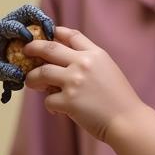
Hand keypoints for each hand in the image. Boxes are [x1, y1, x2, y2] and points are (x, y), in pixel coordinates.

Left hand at [0, 4, 54, 102]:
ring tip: (54, 37)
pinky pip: (40, 23)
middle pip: (27, 11)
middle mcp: (9, 22)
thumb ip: (4, 72)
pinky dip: (47, 29)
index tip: (29, 40)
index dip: (20, 30)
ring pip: (36, 14)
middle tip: (50, 32)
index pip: (10, 25)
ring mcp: (20, 22)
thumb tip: (20, 75)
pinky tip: (53, 41)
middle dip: (40, 18)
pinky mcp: (28, 26)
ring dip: (47, 23)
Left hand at [24, 26, 147, 142]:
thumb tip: (62, 61)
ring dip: (32, 78)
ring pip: (41, 73)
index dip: (56, 32)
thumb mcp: (109, 70)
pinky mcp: (68, 101)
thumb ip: (89, 61)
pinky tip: (57, 110)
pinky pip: (48, 100)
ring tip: (30, 82)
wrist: (128, 121)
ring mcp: (74, 81)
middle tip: (26, 50)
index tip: (47, 34)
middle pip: (49, 49)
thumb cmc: (119, 99)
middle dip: (33, 48)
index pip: (72, 35)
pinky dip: (50, 105)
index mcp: (95, 54)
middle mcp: (83, 63)